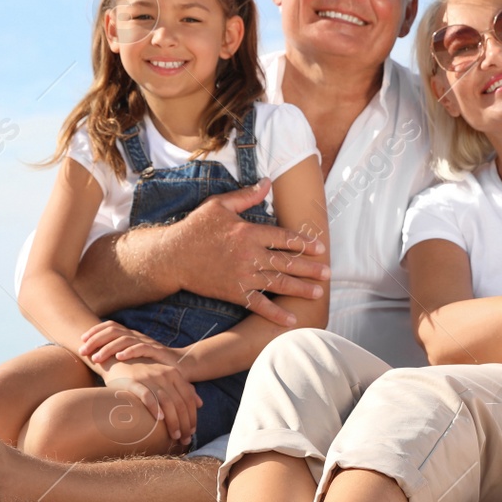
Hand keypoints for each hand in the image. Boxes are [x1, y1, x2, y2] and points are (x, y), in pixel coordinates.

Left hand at [80, 320, 173, 367]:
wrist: (182, 366)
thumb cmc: (153, 365)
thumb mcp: (133, 359)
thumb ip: (118, 358)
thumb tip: (94, 361)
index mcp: (131, 335)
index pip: (110, 326)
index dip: (95, 331)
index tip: (81, 341)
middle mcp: (137, 336)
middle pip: (113, 331)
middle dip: (95, 340)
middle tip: (83, 351)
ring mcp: (147, 342)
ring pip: (123, 340)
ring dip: (107, 348)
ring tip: (96, 358)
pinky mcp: (157, 351)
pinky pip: (141, 348)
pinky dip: (129, 351)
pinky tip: (119, 358)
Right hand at [103, 360, 201, 445]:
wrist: (117, 362)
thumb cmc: (143, 373)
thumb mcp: (165, 376)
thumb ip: (183, 388)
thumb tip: (200, 404)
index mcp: (173, 373)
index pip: (188, 398)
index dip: (192, 416)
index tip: (192, 431)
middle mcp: (163, 374)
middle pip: (179, 403)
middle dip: (185, 424)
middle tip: (185, 439)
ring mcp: (149, 377)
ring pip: (167, 402)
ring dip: (173, 422)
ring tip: (175, 436)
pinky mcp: (133, 382)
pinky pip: (147, 396)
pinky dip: (155, 408)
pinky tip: (159, 420)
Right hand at [174, 179, 328, 326]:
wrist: (173, 256)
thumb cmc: (196, 228)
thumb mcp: (219, 204)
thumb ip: (246, 195)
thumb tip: (267, 182)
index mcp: (249, 232)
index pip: (284, 238)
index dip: (305, 243)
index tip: (321, 248)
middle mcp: (250, 255)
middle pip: (287, 262)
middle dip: (310, 268)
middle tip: (328, 273)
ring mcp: (243, 275)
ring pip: (278, 283)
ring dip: (300, 289)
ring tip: (318, 293)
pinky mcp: (234, 292)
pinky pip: (258, 304)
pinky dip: (275, 313)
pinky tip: (291, 319)